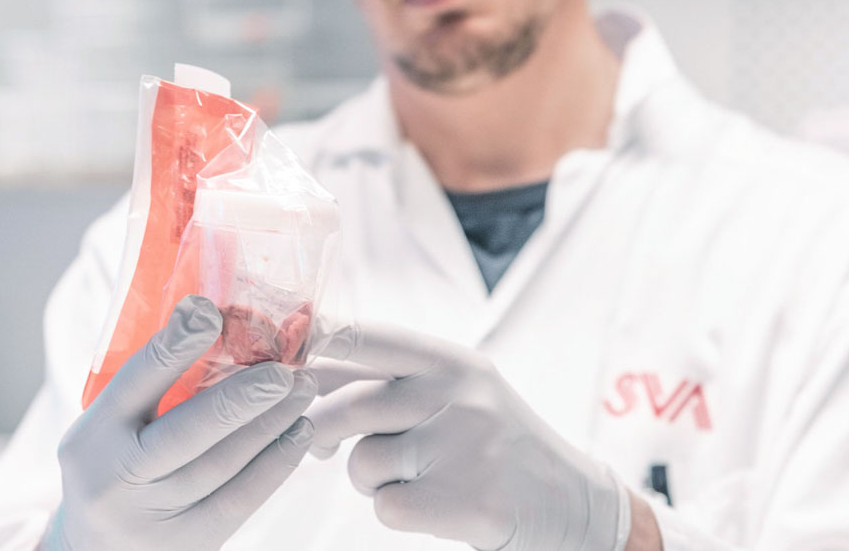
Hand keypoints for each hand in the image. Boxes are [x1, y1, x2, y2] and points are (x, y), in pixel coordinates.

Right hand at [45, 295, 317, 550]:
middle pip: (187, 431)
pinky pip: (239, 500)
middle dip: (242, 397)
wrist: (96, 549)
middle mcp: (116, 476)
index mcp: (93, 433)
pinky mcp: (186, 543)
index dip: (174, 346)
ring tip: (302, 391)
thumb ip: (150, 386)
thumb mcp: (110, 426)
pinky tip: (298, 433)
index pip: (135, 382)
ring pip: (221, 464)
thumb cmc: (112, 466)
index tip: (210, 312)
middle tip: (285, 370)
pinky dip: (274, 463)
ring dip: (271, 424)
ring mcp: (150, 516)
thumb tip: (213, 320)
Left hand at [307, 323, 631, 550]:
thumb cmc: (492, 441)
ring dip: (366, 477)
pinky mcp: (468, 500)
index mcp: (449, 359)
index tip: (276, 367)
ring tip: (406, 476)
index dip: (307, 349)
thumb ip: (386, 378)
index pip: (360, 337)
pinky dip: (395, 510)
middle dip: (318, 432)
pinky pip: (386, 506)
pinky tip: (431, 504)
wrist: (571, 502)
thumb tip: (297, 370)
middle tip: (322, 445)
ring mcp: (465, 447)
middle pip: (345, 406)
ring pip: (361, 462)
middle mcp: (457, 394)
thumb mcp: (455, 390)